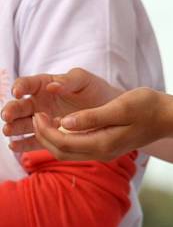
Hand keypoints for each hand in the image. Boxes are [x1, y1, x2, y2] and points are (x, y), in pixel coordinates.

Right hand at [2, 68, 122, 149]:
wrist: (108, 109)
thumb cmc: (94, 89)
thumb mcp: (84, 80)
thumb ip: (68, 81)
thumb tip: (52, 86)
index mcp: (44, 85)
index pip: (27, 84)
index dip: (20, 87)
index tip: (17, 92)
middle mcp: (39, 102)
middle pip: (20, 106)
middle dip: (11, 111)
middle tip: (7, 116)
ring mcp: (42, 120)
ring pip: (23, 124)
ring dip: (14, 127)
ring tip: (9, 131)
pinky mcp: (49, 135)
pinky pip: (34, 140)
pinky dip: (23, 143)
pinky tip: (14, 146)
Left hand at [22, 87, 166, 161]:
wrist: (169, 117)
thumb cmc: (148, 107)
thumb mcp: (120, 107)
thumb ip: (92, 117)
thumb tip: (65, 123)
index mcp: (103, 144)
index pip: (63, 143)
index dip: (45, 130)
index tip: (37, 113)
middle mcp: (102, 153)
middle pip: (62, 152)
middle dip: (44, 136)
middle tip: (35, 115)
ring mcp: (105, 152)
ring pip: (69, 152)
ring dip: (52, 139)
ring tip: (43, 120)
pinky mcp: (108, 147)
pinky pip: (78, 148)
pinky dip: (64, 139)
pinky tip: (61, 125)